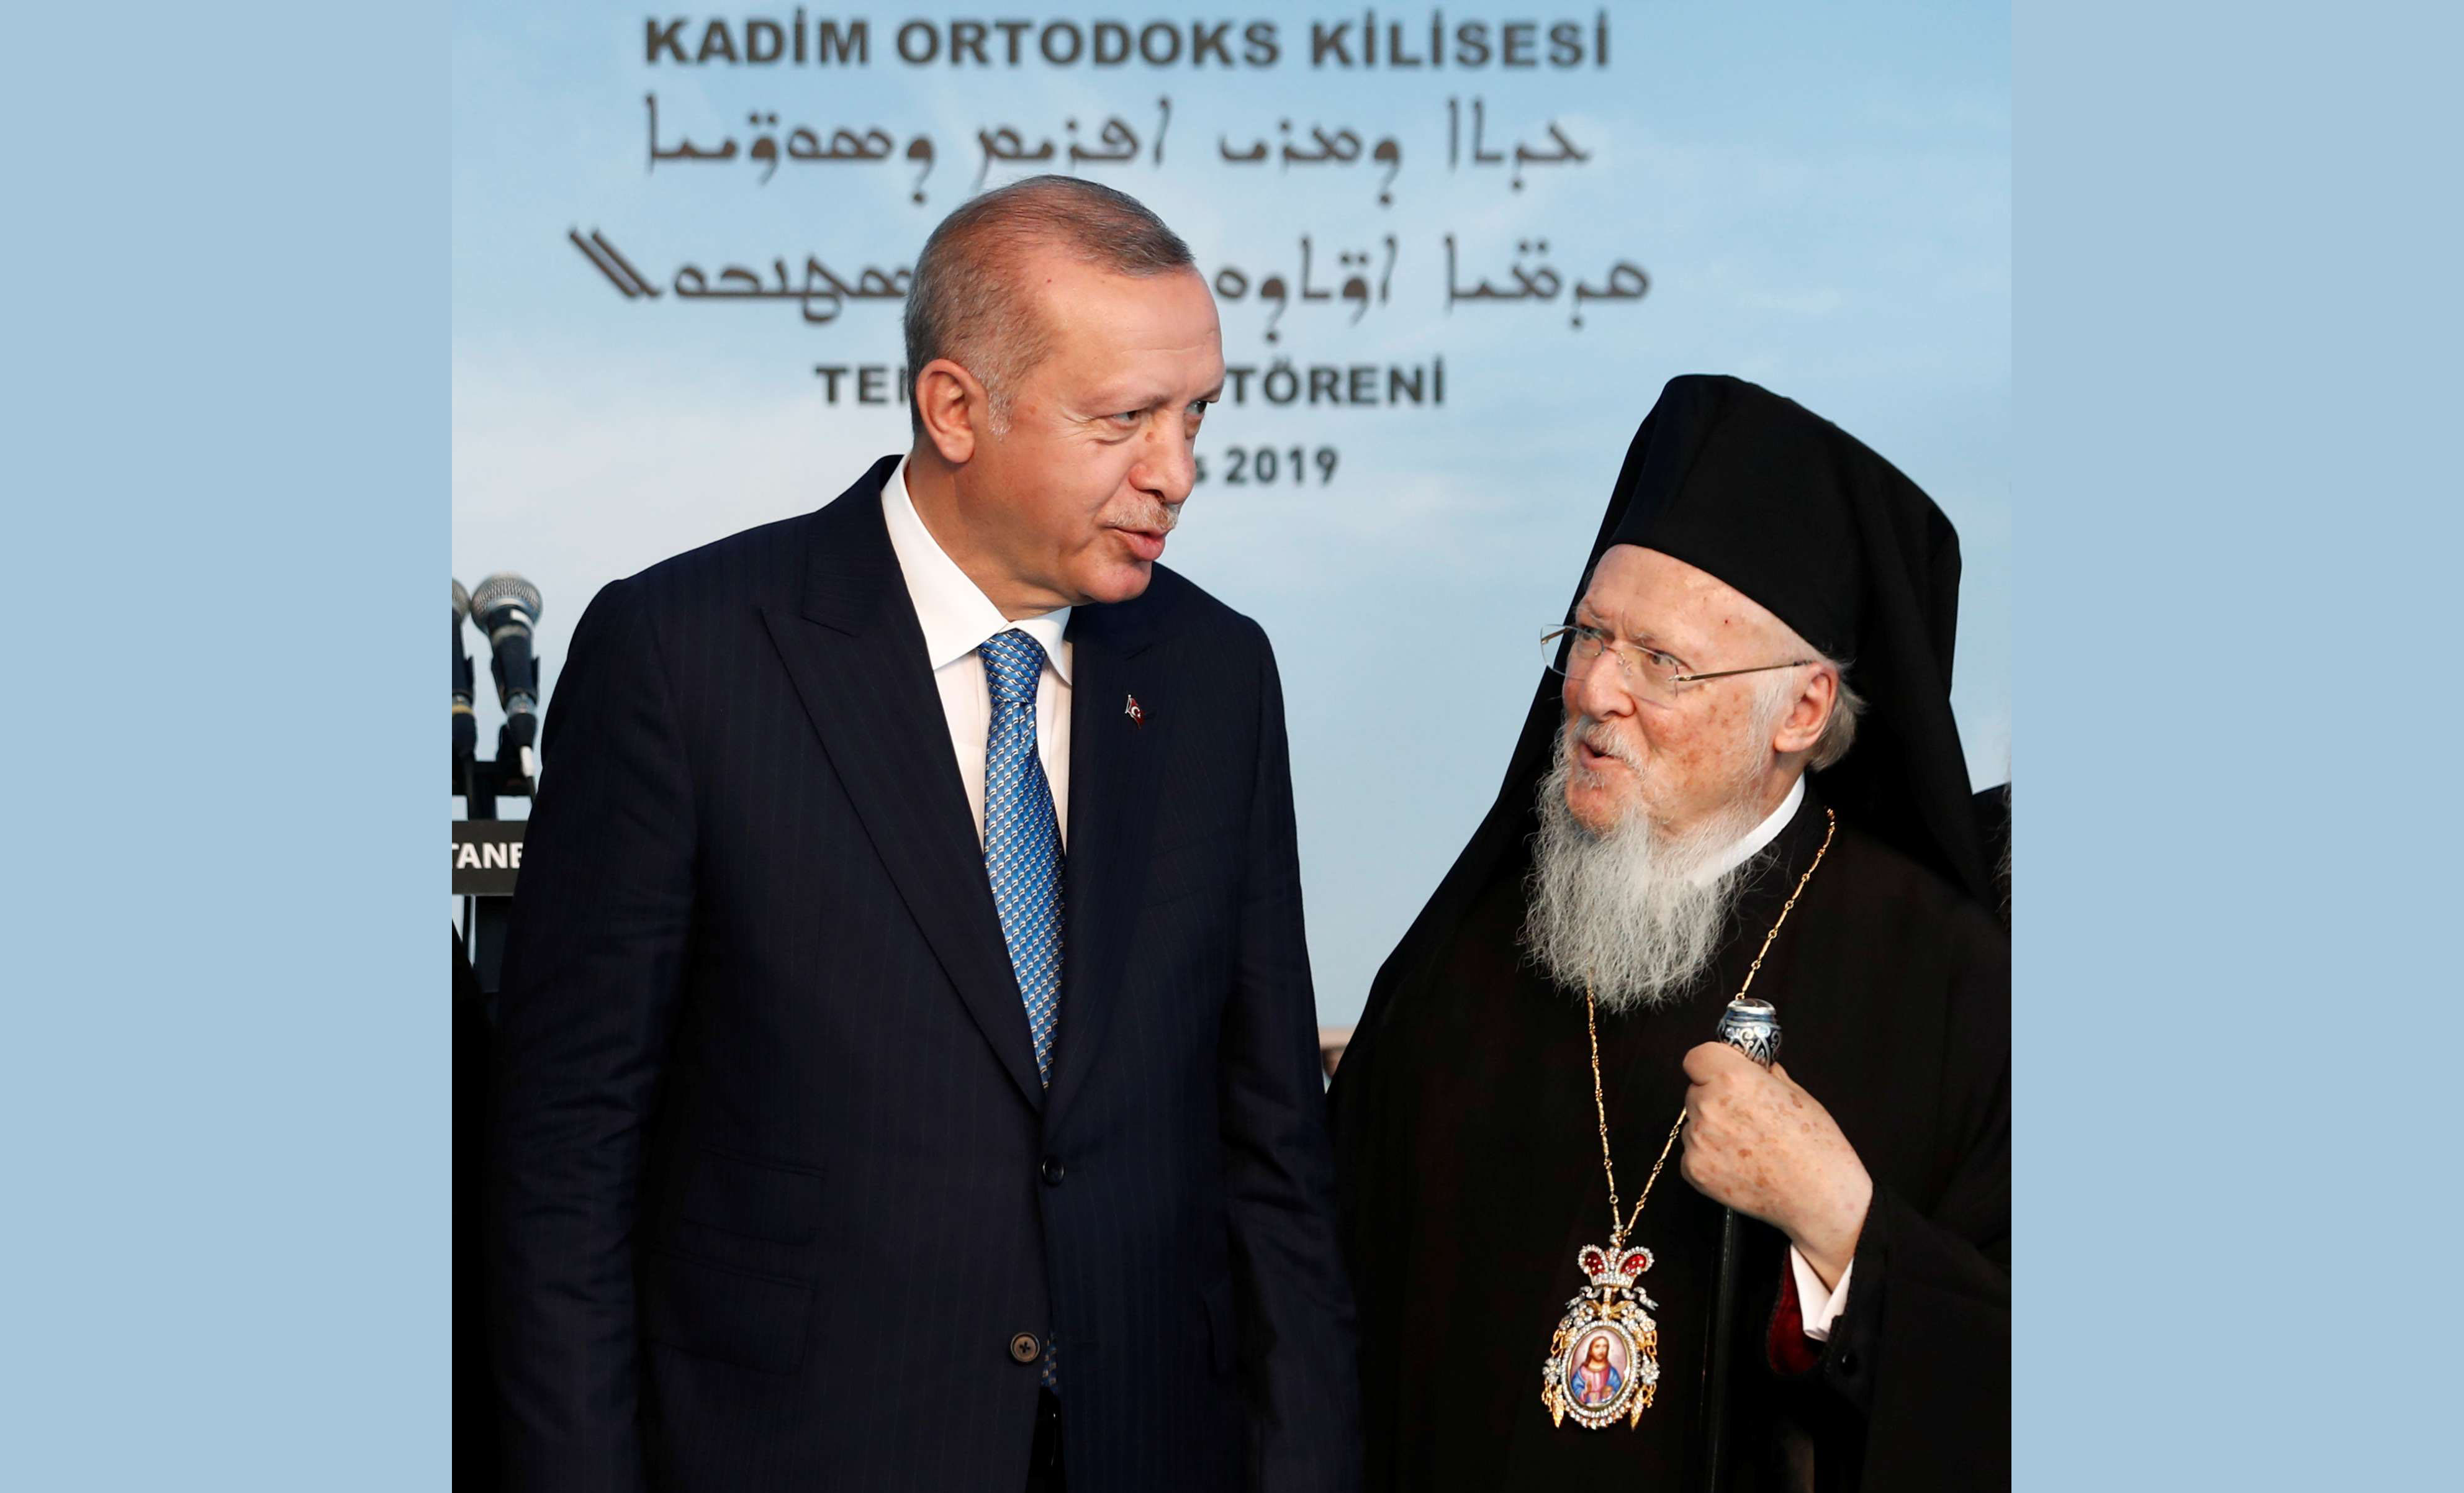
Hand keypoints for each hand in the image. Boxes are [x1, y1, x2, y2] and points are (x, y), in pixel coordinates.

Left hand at [1678, 1043, 1871, 1287]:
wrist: (1820, 1198)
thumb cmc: (1816, 1146)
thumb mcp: (1798, 1094)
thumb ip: (1765, 1075)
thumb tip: (1752, 1065)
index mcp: (1732, 1079)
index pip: (1698, 1057)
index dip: (1713, 1064)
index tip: (1726, 1073)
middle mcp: (1708, 1106)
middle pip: (1696, 1090)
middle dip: (1715, 1097)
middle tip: (1745, 1115)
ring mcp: (1697, 1141)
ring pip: (1694, 1123)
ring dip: (1712, 1128)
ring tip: (1748, 1146)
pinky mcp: (1694, 1171)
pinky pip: (1694, 1153)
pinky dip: (1711, 1157)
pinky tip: (1740, 1165)